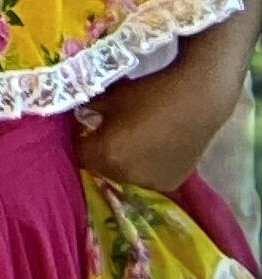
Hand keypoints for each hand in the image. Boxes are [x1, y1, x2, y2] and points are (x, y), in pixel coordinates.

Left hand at [77, 64, 236, 194]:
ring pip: (126, 174)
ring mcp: (152, 183)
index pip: (81, 155)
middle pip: (103, 167)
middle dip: (102, 151)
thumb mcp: (112, 97)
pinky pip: (149, 176)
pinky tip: (155, 146)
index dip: (81, 140)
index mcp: (107, 156)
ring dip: (125, 161)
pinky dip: (146, 165)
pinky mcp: (173, 182)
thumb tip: (83, 116)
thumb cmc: (149, 95)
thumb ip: (91, 110)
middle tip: (109, 131)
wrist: (197, 100)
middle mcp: (127, 177)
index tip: (86, 127)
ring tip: (135, 138)